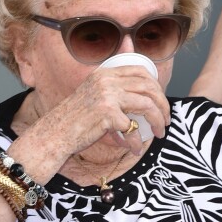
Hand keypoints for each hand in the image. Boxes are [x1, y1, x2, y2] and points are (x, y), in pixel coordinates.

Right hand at [9, 64, 170, 179]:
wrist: (55, 134)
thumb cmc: (75, 120)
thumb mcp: (93, 97)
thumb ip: (112, 91)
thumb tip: (136, 95)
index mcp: (105, 73)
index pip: (141, 71)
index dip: (156, 88)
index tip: (161, 104)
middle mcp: (107, 80)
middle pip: (148, 87)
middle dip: (163, 105)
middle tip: (166, 121)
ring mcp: (107, 96)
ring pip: (147, 105)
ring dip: (157, 121)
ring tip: (159, 134)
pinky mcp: (107, 114)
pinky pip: (132, 129)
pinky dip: (136, 142)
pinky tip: (134, 150)